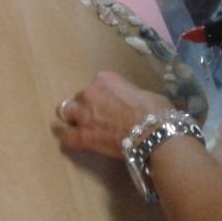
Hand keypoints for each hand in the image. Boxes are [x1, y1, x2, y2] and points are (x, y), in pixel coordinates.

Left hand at [56, 71, 174, 157]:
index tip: (111, 104)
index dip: (102, 96)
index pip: (96, 85)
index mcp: (104, 79)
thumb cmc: (157, 112)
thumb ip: (126, 94)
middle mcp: (89, 93)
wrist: (154, 133)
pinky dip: (73, 138)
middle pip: (79, 97)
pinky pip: (67, 136)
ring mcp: (83, 113)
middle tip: (97, 116)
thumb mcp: (141, 92)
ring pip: (65, 112)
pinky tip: (81, 141)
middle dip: (86, 105)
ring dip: (73, 118)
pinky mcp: (82, 134)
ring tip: (84, 126)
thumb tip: (127, 104)